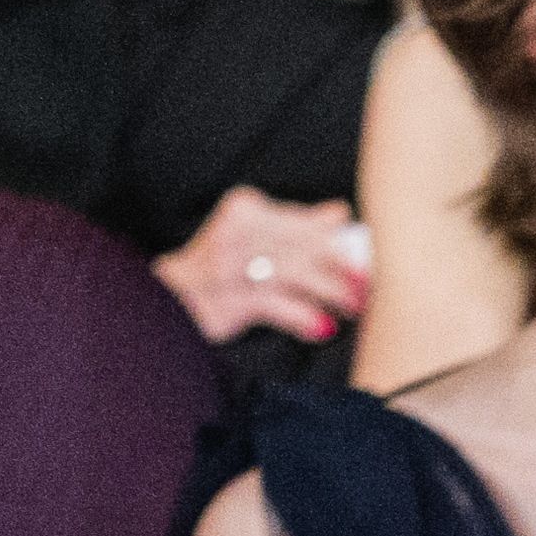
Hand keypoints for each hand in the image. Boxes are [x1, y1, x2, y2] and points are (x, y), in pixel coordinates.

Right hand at [159, 187, 368, 346]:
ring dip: (330, 293)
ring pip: (295, 275)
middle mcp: (236, 232)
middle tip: (367, 284)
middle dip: (340, 267)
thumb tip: (340, 213)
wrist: (169, 298)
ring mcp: (231, 266)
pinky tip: (324, 327)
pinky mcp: (229, 299)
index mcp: (244, 208)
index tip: (366, 254)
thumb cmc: (221, 267)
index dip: (335, 239)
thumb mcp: (252, 234)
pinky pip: (278, 307)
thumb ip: (294, 224)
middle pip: (302, 246)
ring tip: (354, 306)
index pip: (300, 220)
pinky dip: (305, 317)